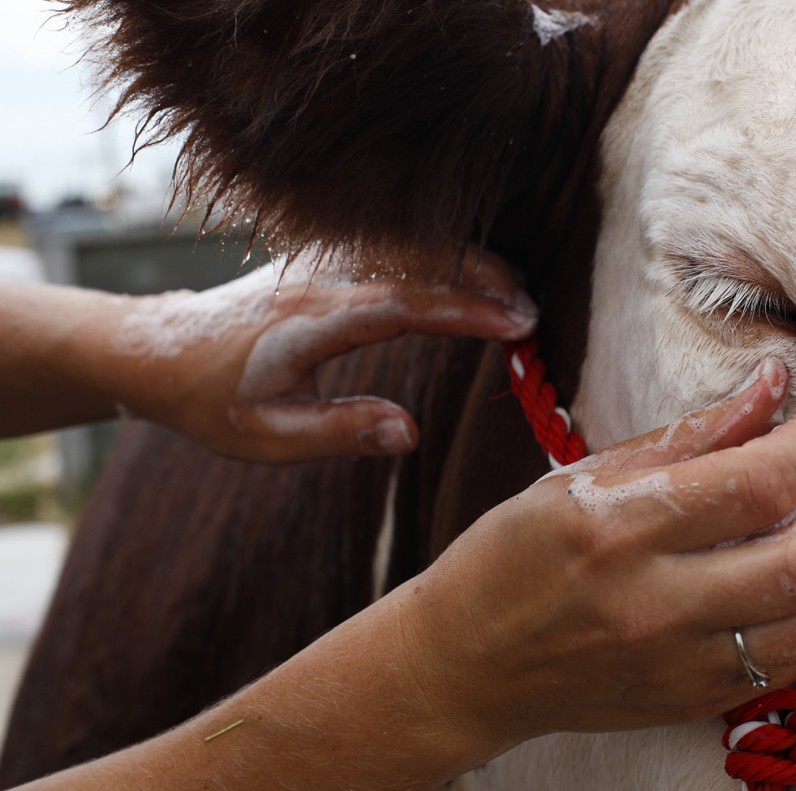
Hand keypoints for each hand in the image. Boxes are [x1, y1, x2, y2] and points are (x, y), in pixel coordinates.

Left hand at [112, 247, 535, 462]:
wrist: (159, 349)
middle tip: (534, 314)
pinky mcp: (324, 253)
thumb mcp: (268, 437)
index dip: (468, 311)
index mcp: (311, 318)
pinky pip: (395, 245)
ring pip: (412, 245)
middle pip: (420, 262)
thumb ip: (341, 432)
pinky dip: (442, 257)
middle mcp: (321, 274)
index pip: (407, 303)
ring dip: (470, 265)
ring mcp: (321, 256)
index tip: (519, 325)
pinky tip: (472, 274)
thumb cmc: (212, 400)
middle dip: (485, 282)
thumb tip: (410, 433)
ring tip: (518, 294)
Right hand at [407, 357, 795, 744]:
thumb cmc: (513, 556)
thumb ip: (689, 435)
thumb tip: (772, 386)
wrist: (466, 665)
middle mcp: (654, 604)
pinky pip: (792, 664)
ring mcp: (677, 664)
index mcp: (619, 528)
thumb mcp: (584, 476)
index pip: (757, 481)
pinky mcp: (692, 702)